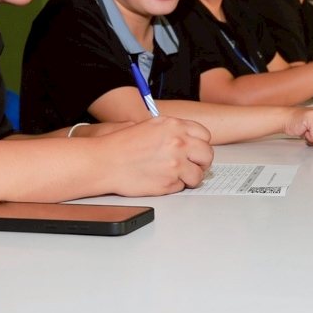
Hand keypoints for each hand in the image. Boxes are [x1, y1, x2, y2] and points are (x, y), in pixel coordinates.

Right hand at [91, 116, 213, 193]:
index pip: (204, 135)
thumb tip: (190, 139)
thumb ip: (173, 130)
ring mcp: (176, 164)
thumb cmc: (122, 145)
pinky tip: (160, 179)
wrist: (105, 162)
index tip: (195, 149)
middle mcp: (179, 143)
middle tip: (192, 165)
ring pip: (198, 175)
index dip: (200, 144)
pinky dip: (174, 186)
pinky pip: (182, 187)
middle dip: (201, 162)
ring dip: (189, 177)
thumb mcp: (150, 126)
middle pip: (207, 155)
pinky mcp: (169, 182)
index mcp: (174, 126)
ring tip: (175, 175)